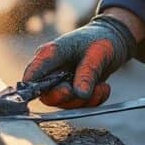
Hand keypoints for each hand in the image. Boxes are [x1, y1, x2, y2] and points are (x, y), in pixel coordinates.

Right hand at [22, 14, 136, 108]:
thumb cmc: (100, 40)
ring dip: (84, 101)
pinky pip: (79, 105)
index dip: (31, 89)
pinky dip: (93, 101)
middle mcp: (51, 70)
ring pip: (64, 103)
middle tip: (83, 93)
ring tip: (101, 87)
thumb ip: (87, 73)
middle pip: (47, 95)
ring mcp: (61, 82)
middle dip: (67, 98)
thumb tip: (79, 94)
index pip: (32, 74)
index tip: (44, 95)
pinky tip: (103, 88)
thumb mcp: (97, 54)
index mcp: (50, 54)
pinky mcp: (73, 92)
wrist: (113, 40)